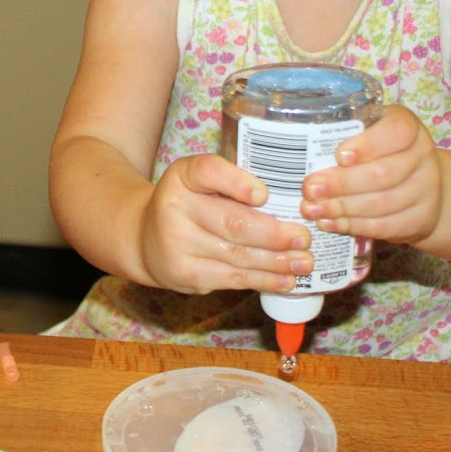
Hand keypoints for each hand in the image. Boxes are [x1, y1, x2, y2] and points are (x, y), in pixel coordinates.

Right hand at [138, 153, 315, 294]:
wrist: (146, 239)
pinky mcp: (186, 274)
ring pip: (237, 255)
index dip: (237, 182)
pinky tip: (285, 279)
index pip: (208, 171)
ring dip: (276, 261)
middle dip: (274, 234)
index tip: (264, 195)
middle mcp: (174, 208)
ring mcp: (177, 245)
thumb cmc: (188, 205)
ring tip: (303, 261)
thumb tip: (289, 204)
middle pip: (231, 222)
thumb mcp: (199, 182)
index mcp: (182, 176)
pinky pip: (232, 278)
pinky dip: (264, 280)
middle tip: (303, 237)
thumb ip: (233, 183)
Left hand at [301, 104, 441, 244]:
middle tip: (309, 188)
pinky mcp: (421, 219)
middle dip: (342, 183)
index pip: (397, 131)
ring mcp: (427, 190)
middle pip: (384, 174)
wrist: (422, 187)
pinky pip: (385, 226)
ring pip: (383, 203)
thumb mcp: (369, 133)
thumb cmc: (380, 153)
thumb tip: (293, 142)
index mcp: (408, 128)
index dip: (368, 145)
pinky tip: (329, 224)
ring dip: (342, 208)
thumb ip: (343, 134)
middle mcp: (422, 156)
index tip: (339, 156)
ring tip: (311, 209)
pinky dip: (353, 226)